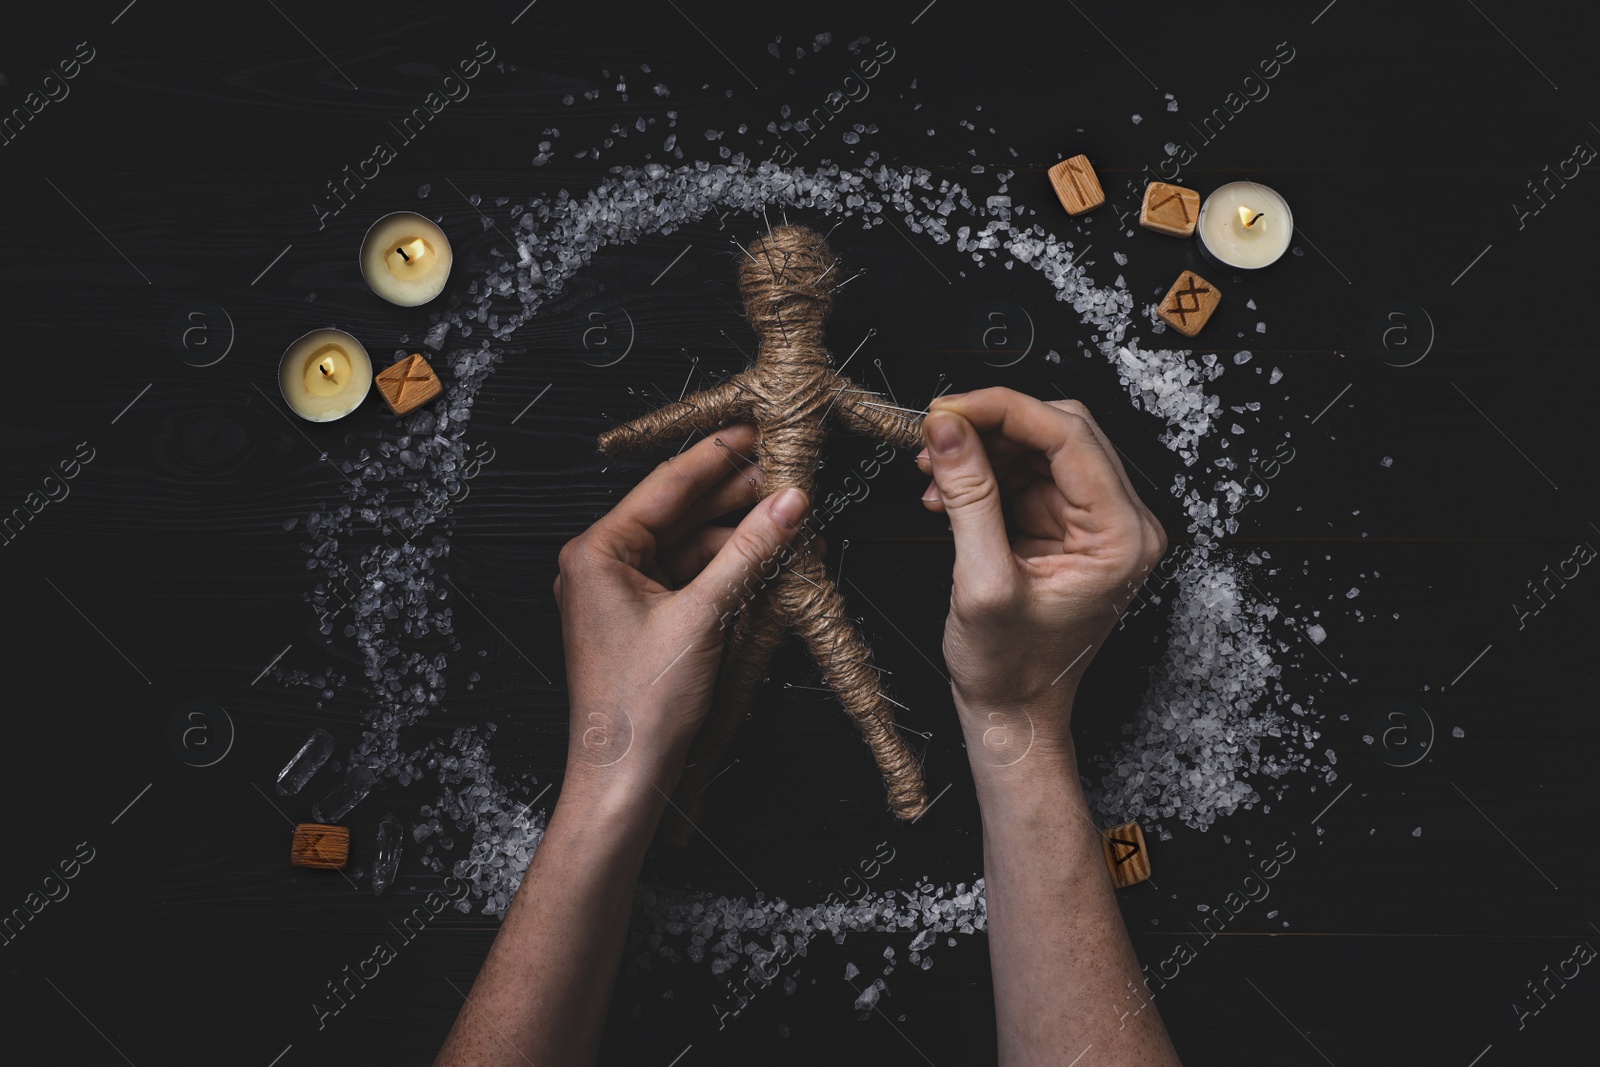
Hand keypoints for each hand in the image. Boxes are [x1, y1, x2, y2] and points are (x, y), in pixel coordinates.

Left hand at [552, 425, 807, 795]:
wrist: (625, 777)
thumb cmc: (642, 705)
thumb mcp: (704, 616)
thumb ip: (749, 551)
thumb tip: (789, 502)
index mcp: (596, 551)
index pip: (666, 485)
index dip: (718, 456)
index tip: (758, 432)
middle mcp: (601, 566)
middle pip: (679, 514)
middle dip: (735, 498)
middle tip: (787, 475)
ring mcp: (621, 594)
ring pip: (689, 547)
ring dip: (739, 537)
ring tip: (790, 522)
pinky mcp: (643, 620)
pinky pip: (690, 579)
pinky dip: (728, 571)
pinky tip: (768, 561)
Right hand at [916, 389, 1165, 755]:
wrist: (1014, 712)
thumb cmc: (1010, 668)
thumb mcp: (982, 581)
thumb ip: (969, 496)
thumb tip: (949, 427)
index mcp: (1120, 536)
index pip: (1068, 435)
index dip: (1003, 409)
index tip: (948, 407)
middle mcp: (1121, 523)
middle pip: (1059, 431)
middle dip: (991, 425)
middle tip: (936, 431)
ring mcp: (1096, 523)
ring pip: (1040, 447)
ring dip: (983, 449)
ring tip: (934, 470)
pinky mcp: (1068, 527)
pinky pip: (1028, 474)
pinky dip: (985, 473)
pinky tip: (948, 491)